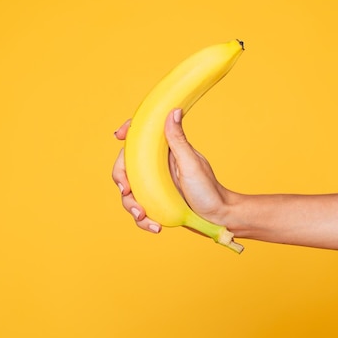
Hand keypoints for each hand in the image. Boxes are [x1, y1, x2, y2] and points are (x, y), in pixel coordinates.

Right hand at [112, 109, 232, 233]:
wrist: (218, 217)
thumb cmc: (209, 190)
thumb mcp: (191, 164)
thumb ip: (178, 139)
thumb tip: (173, 110)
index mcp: (163, 153)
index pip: (139, 137)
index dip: (127, 133)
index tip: (118, 136)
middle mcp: (155, 168)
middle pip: (126, 167)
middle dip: (121, 179)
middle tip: (126, 190)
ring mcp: (153, 186)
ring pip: (129, 192)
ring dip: (131, 205)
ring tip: (143, 216)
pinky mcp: (155, 204)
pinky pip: (139, 209)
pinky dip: (144, 220)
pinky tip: (156, 227)